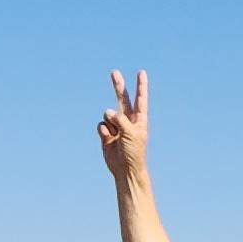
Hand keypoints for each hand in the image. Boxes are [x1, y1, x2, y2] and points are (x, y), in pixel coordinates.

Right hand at [98, 67, 150, 189]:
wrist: (125, 169)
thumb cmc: (134, 152)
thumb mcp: (131, 133)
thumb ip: (120, 119)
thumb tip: (107, 111)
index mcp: (139, 119)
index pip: (140, 98)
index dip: (141, 85)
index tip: (141, 72)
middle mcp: (128, 120)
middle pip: (122, 99)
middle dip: (118, 86)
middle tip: (114, 72)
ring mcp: (116, 126)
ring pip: (108, 115)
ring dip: (110, 124)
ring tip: (116, 137)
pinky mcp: (106, 133)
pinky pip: (101, 125)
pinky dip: (104, 131)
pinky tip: (109, 140)